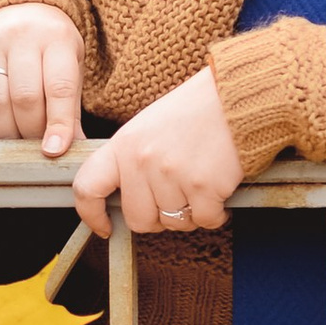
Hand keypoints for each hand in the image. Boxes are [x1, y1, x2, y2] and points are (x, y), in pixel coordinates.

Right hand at [0, 0, 85, 156]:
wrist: (17, 3)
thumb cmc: (49, 45)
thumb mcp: (70, 66)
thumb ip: (70, 107)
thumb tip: (74, 150)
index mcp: (57, 38)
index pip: (59, 88)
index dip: (57, 123)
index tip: (54, 150)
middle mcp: (22, 35)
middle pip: (24, 97)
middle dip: (30, 132)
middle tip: (34, 147)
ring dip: (4, 131)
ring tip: (13, 144)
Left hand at [72, 68, 243, 238]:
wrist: (238, 96)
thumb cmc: (196, 111)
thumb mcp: (149, 127)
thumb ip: (132, 160)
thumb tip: (125, 198)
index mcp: (124, 144)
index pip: (87, 187)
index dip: (91, 215)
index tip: (105, 227)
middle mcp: (142, 160)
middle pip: (137, 219)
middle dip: (158, 218)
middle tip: (177, 200)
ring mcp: (172, 174)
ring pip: (174, 222)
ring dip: (190, 213)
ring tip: (201, 185)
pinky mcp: (203, 186)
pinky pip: (205, 220)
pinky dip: (215, 214)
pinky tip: (220, 191)